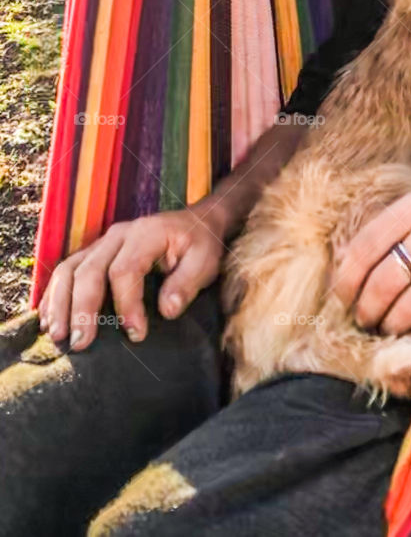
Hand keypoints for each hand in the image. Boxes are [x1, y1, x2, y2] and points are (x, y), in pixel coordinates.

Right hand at [38, 200, 228, 351]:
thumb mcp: (206, 260)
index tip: (136, 334)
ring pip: (69, 269)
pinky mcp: (95, 252)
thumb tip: (167, 311)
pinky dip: (54, 295)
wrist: (197, 222)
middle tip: (80, 344)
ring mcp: (103, 242)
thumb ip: (187, 283)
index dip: (126, 305)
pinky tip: (48, 320)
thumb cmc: (201, 244)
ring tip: (57, 335)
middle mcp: (118, 235)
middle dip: (82, 310)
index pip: (124, 270)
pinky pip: (66, 271)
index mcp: (146, 233)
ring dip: (59, 303)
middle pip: (89, 271)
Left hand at [331, 184, 410, 342]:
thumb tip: (341, 267)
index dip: (345, 281)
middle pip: (383, 284)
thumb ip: (382, 231)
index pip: (364, 249)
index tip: (342, 299)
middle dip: (366, 311)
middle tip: (363, 320)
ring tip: (386, 327)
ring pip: (408, 311)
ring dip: (390, 327)